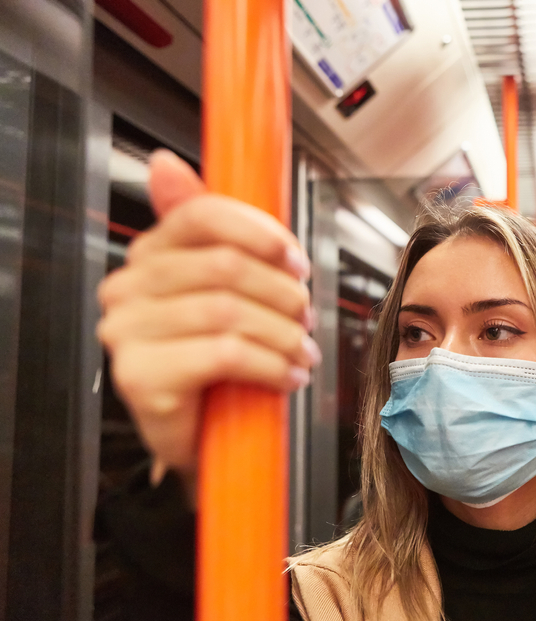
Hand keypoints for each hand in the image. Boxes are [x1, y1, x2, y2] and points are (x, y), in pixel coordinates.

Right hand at [98, 150, 318, 496]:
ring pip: (229, 312)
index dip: (263, 235)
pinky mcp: (140, 378)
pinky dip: (270, 364)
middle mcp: (126, 289)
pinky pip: (223, 354)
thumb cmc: (217, 363)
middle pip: (225, 266)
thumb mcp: (222, 291)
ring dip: (284, 335)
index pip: (204, 217)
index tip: (296, 262)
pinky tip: (287, 376)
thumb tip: (167, 163)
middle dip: (283, 294)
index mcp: (148, 255)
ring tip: (301, 352)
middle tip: (305, 318)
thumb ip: (210, 231)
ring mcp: (126, 334)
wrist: (203, 439)